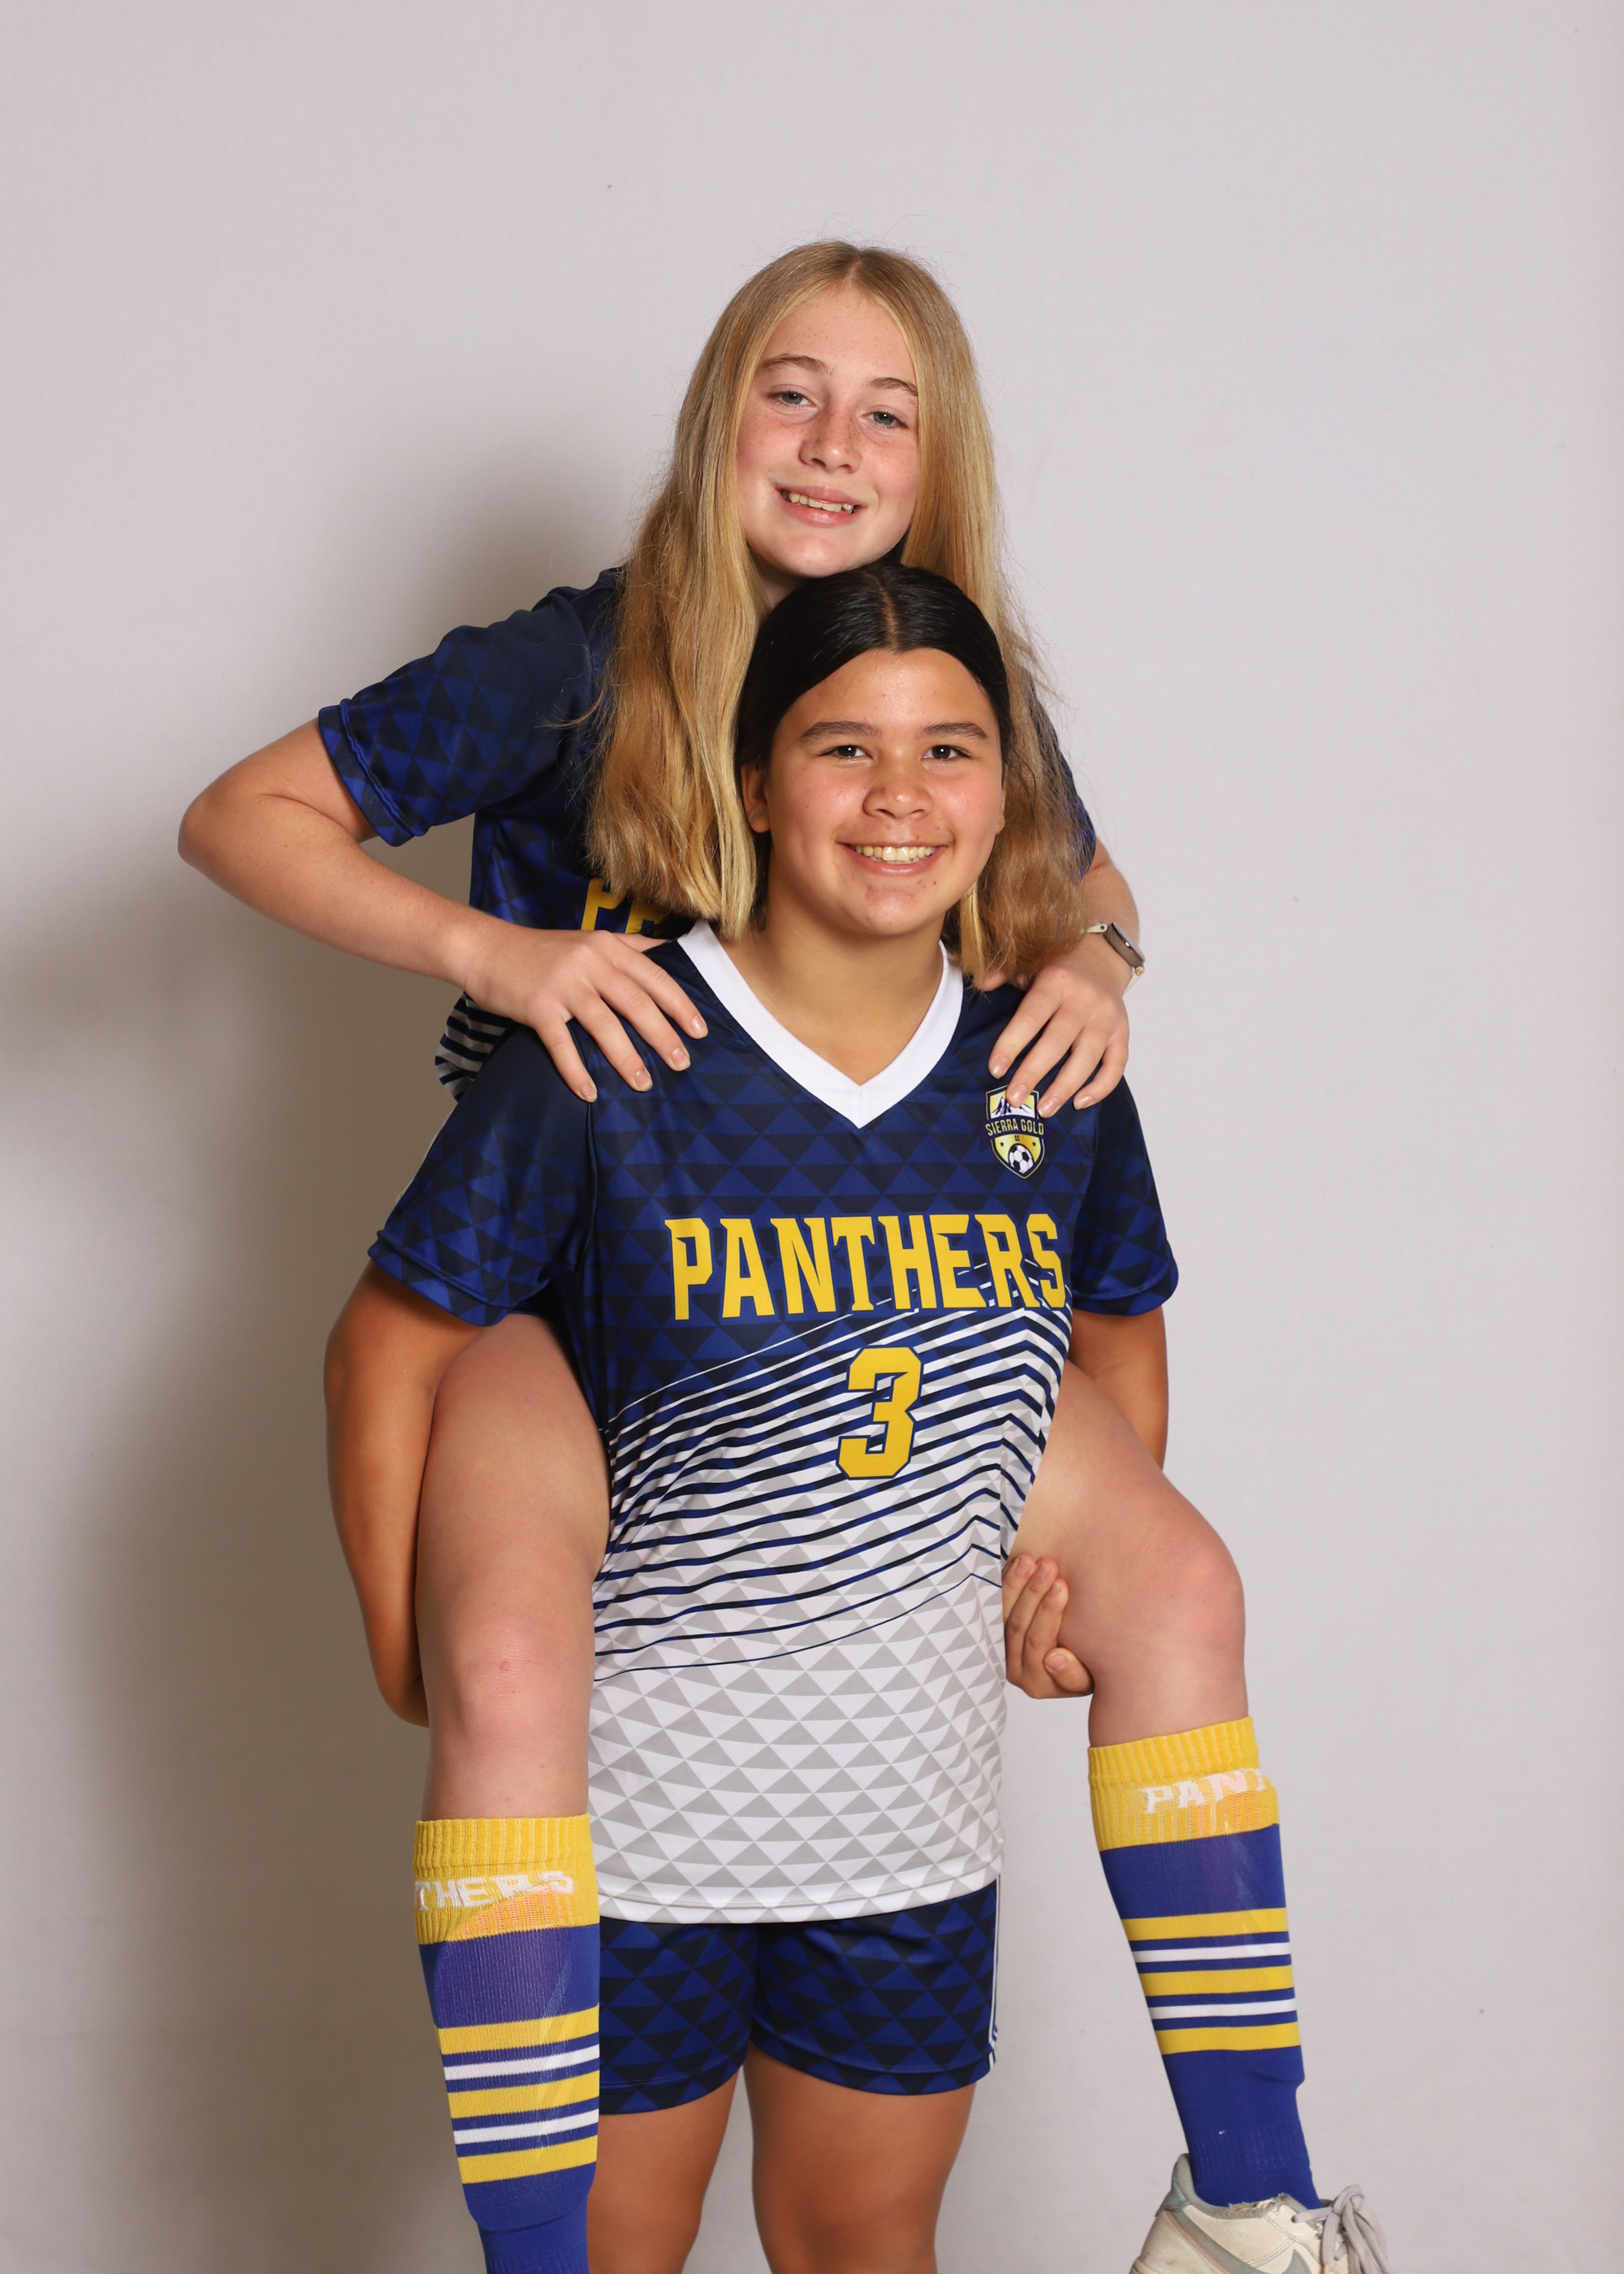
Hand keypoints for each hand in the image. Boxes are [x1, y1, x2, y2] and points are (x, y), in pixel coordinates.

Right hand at [462, 925, 707, 1100]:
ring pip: (604, 1025)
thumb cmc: (541, 951)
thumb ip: (628, 947)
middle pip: (636, 1002)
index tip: (700, 1031)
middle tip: (682, 1063)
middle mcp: (589, 961)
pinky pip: (562, 1044)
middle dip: (663, 1036)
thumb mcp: (589, 939)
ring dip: (626, 1058)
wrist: (486, 948)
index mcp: (607, 947)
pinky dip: (575, 1071)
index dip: (680, 1005)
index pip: (654, 976)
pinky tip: (589, 1092)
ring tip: (644, 1083)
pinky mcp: (537, 1005)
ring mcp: (563, 983)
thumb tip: (671, 952)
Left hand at [986, 935, 1130, 1113]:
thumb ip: (1004, 974)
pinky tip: (1080, 1102)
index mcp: (1057, 981)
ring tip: (1045, 1109)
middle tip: (1014, 1098)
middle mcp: (1085, 1000)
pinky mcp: (1122, 1033)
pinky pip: (1116, 1065)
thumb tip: (982, 984)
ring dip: (1065, 1087)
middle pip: (1057, 1042)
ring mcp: (1107, 1018)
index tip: (995, 1069)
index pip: (1031, 1017)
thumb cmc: (1058, 970)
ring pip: (1087, 1058)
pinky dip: (1100, 1087)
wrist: (1103, 959)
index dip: (1012, 1043)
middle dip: (1033, 1073)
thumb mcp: (1030, 964)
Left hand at [1002, 1552, 1093, 1698]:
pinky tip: (1015, 1563)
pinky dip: (1006, 1584)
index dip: (1048, 1612)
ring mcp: (1003, 1650)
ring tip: (1029, 1560)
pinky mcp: (998, 1633)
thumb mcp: (1091, 1679)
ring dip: (1015, 1584)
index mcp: (1036, 1682)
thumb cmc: (1092, 1672)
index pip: (1037, 1641)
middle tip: (1048, 1565)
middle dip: (1033, 1592)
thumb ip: (1072, 1676)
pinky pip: (996, 1606)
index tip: (1061, 1585)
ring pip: (1003, 1613)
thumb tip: (1053, 1659)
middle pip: (1018, 1625)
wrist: (1083, 1667)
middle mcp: (1014, 1668)